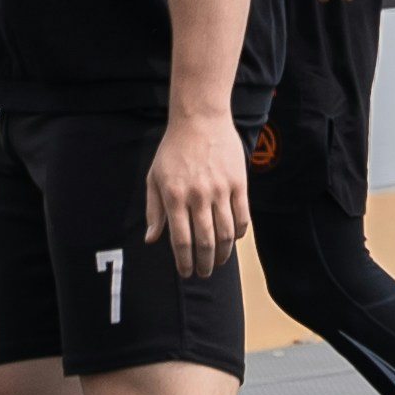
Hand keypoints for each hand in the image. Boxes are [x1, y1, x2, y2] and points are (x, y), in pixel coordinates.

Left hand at [142, 109, 251, 277]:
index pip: (181, 240)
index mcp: (174, 196)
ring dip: (222, 253)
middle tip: (203, 273)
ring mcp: (220, 190)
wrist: (200, 120)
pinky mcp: (239, 184)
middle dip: (204, 263)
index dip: (184, 261)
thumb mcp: (154, 177)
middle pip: (205, 241)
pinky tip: (232, 240)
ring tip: (217, 262)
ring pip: (225, 233)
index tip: (185, 272)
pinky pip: (243, 217)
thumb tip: (151, 240)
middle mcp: (197, 196)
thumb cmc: (173, 150)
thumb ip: (153, 210)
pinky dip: (239, 234)